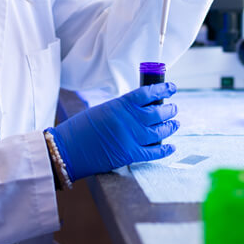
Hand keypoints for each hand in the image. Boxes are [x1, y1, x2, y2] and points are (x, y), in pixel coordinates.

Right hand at [46, 83, 177, 182]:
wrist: (68, 148)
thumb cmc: (82, 128)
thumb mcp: (103, 110)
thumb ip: (122, 110)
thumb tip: (141, 110)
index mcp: (120, 104)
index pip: (148, 93)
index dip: (163, 90)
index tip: (172, 88)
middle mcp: (128, 119)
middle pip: (158, 113)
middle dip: (169, 110)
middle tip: (174, 109)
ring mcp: (131, 138)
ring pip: (159, 131)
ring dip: (170, 127)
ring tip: (175, 124)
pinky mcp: (130, 155)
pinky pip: (154, 152)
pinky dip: (165, 150)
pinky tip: (171, 147)